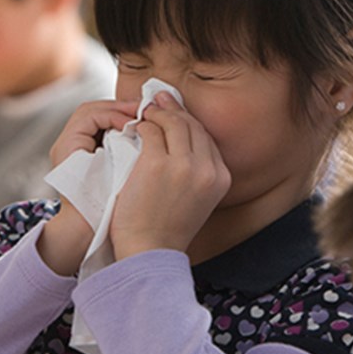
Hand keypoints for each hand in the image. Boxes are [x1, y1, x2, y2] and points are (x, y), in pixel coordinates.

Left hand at [39, 99, 137, 275]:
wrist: (82, 234)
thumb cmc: (94, 209)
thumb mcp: (108, 175)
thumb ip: (118, 147)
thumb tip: (132, 124)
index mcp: (67, 145)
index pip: (90, 113)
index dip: (115, 112)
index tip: (135, 123)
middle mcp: (68, 143)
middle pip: (96, 112)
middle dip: (120, 110)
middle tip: (145, 113)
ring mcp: (78, 149)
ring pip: (101, 121)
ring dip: (123, 119)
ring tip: (145, 122)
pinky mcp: (89, 156)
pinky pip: (105, 133)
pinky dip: (122, 131)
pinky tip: (140, 135)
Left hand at [110, 91, 230, 258]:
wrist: (149, 253)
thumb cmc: (165, 231)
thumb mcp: (196, 202)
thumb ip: (196, 174)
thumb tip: (183, 145)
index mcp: (221, 178)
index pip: (206, 137)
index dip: (188, 121)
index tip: (174, 112)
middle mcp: (207, 169)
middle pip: (192, 125)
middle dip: (173, 109)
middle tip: (157, 100)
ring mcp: (183, 165)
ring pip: (172, 123)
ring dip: (156, 113)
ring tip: (143, 111)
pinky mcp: (157, 163)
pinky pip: (149, 131)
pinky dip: (140, 125)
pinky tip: (131, 127)